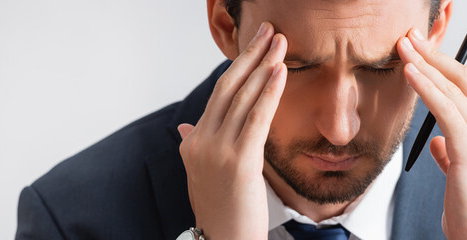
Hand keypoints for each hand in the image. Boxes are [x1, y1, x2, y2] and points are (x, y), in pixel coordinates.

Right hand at [176, 22, 287, 239]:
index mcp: (193, 142)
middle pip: (228, 88)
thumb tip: (186, 126)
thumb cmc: (223, 210)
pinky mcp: (239, 161)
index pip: (218, 96)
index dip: (238, 68)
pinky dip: (269, 91)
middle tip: (267, 31)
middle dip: (250, 56)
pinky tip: (280, 72)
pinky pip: (256, 117)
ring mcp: (217, 150)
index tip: (255, 47)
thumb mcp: (202, 174)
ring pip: (242, 98)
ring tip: (279, 43)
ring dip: (263, 66)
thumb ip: (196, 145)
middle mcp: (200, 141)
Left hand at [397, 28, 466, 238]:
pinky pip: (446, 109)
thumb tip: (438, 141)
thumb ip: (453, 152)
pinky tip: (411, 74)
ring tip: (404, 48)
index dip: (445, 67)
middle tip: (411, 38)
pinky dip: (426, 88)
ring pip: (455, 90)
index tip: (422, 52)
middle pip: (466, 80)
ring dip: (426, 65)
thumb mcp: (462, 175)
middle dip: (436, 55)